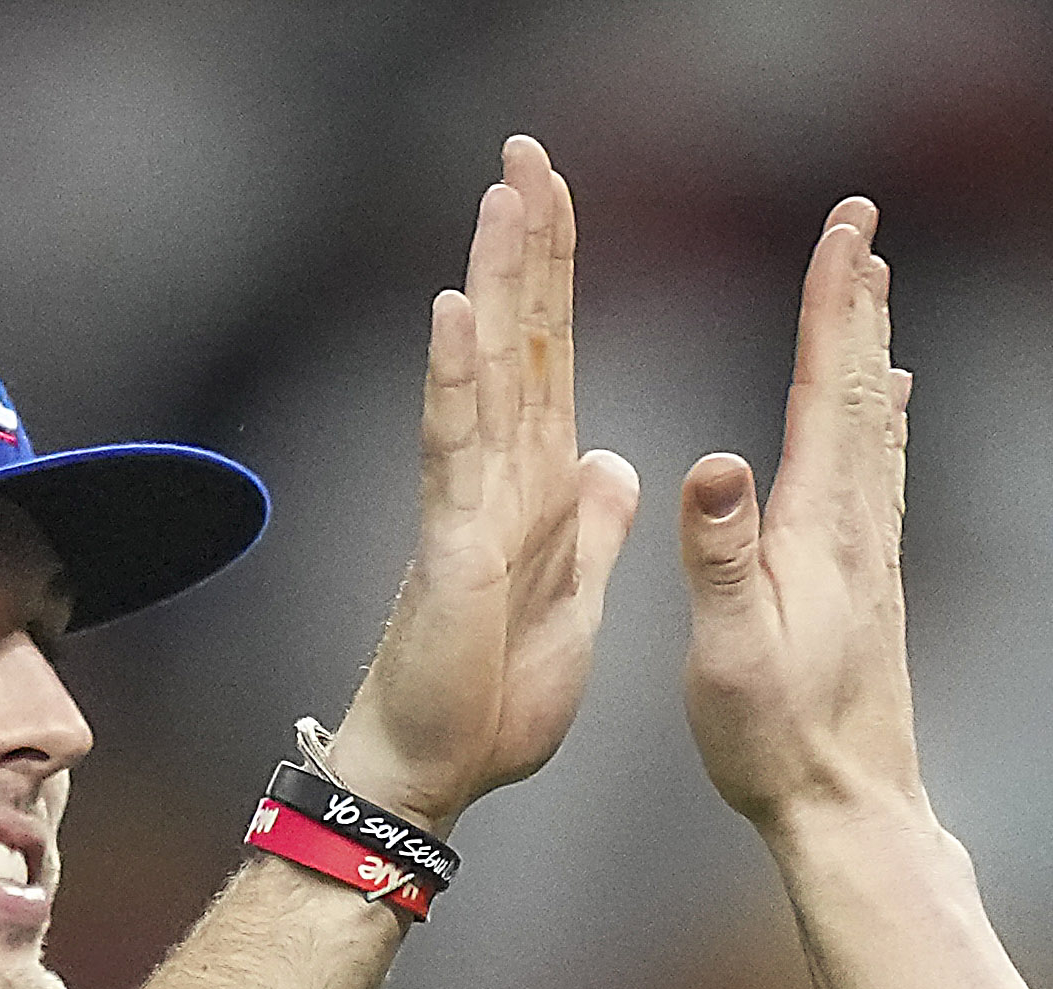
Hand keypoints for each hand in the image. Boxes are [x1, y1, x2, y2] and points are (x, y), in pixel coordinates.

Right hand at [325, 135, 640, 834]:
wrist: (440, 771)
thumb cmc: (494, 697)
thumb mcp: (578, 597)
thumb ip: (592, 527)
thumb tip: (612, 460)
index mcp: (539, 488)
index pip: (551, 356)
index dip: (555, 276)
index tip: (559, 196)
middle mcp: (498, 479)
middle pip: (517, 340)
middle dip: (525, 245)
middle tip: (527, 152)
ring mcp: (467, 506)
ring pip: (484, 373)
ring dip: (493, 285)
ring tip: (501, 197)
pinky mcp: (450, 549)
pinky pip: (452, 453)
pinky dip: (454, 384)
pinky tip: (453, 315)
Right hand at [678, 199, 919, 839]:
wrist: (849, 807)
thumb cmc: (775, 740)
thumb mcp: (727, 651)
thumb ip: (719, 555)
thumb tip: (715, 461)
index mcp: (817, 528)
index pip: (826, 387)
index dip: (831, 302)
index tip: (844, 226)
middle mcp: (857, 528)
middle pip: (861, 388)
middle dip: (856, 301)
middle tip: (861, 227)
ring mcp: (871, 554)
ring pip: (876, 423)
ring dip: (871, 347)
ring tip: (873, 290)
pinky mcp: (872, 584)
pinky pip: (880, 471)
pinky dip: (883, 416)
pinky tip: (893, 408)